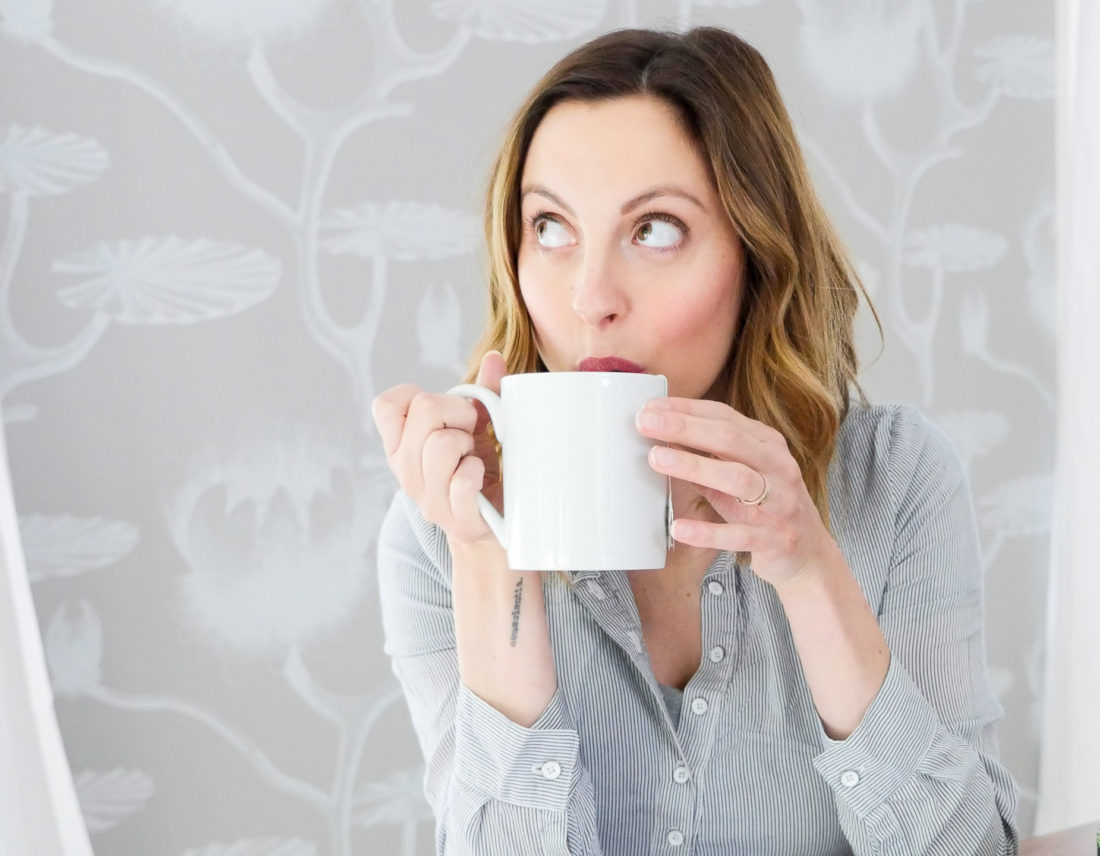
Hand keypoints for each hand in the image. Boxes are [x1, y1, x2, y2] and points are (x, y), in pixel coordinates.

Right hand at [371, 352, 507, 547]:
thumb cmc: (481, 470)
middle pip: (425, 409)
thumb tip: (495, 357)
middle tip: (472, 433)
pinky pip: (462, 481)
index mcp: (400, 445)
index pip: (386, 404)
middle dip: (459, 412)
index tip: (445, 413)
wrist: (496, 527)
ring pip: (442, 445)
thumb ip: (484, 391)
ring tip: (474, 458)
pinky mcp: (455, 518)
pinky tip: (480, 478)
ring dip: (470, 445)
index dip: (419, 396)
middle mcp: (405, 470)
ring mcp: (427, 497)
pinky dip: (477, 473)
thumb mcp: (478, 427)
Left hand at [636, 397, 836, 587]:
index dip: (686, 409)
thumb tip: (661, 436)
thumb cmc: (765, 507)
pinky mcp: (774, 540)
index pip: (724, 417)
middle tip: (645, 423)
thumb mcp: (744, 474)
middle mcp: (778, 469)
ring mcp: (779, 505)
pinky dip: (708, 532)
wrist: (809, 556)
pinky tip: (679, 528)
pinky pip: (739, 535)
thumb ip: (709, 457)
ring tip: (656, 459)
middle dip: (686, 428)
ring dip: (694, 467)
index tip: (649, 407)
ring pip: (738, 480)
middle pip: (730, 440)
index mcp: (769, 445)